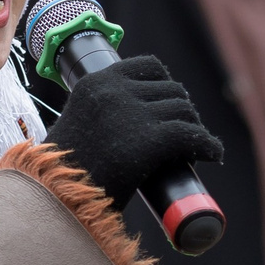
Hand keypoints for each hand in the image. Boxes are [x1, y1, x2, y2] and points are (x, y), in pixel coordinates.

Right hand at [43, 55, 223, 213]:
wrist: (52, 198)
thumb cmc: (63, 171)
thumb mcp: (79, 124)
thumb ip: (102, 112)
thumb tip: (135, 120)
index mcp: (94, 83)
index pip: (148, 66)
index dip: (166, 84)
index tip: (170, 103)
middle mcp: (113, 92)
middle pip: (171, 89)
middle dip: (181, 110)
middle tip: (183, 134)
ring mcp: (132, 114)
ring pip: (184, 111)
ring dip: (194, 127)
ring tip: (194, 147)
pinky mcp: (149, 141)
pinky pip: (193, 136)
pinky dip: (208, 145)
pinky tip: (212, 155)